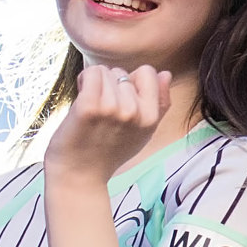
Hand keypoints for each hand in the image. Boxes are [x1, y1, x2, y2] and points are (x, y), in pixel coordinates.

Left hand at [43, 65, 171, 185]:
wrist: (80, 175)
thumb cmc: (108, 152)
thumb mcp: (142, 132)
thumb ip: (159, 103)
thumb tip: (166, 74)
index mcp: (150, 118)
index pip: (148, 72)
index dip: (132, 83)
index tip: (120, 102)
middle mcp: (134, 113)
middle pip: (122, 73)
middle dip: (110, 86)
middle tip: (102, 113)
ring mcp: (112, 109)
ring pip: (105, 71)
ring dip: (95, 85)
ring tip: (91, 109)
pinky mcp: (89, 107)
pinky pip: (91, 73)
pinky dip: (83, 81)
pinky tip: (81, 99)